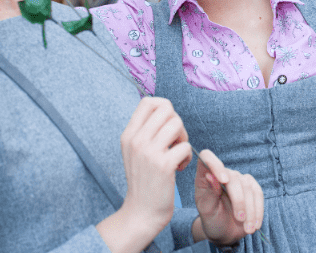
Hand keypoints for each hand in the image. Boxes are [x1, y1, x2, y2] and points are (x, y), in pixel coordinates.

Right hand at [119, 98, 191, 238]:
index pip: (148, 102)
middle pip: (167, 109)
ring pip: (177, 124)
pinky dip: (187, 157)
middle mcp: (136, 140)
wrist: (141, 212)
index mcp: (128, 135)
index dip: (164, 108)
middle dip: (176, 123)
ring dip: (183, 139)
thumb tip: (165, 109)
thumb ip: (145, 130)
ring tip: (177, 154)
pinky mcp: (163, 166)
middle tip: (174, 142)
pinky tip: (179, 168)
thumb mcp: (135, 151)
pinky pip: (185, 146)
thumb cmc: (144, 180)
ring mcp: (149, 152)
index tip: (166, 126)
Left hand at [193, 149, 263, 245]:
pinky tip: (255, 224)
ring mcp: (238, 179)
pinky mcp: (251, 187)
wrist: (224, 232)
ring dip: (249, 210)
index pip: (206, 157)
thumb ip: (209, 194)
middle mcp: (222, 173)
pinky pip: (258, 194)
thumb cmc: (211, 220)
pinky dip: (258, 210)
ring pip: (247, 187)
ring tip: (248, 228)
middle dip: (238, 200)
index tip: (223, 180)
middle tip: (239, 219)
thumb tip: (210, 176)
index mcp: (204, 176)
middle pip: (233, 177)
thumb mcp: (206, 210)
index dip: (214, 164)